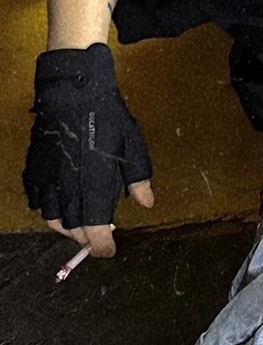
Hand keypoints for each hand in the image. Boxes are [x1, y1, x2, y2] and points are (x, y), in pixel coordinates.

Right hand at [23, 43, 153, 257]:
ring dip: (67, 227)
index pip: (95, 231)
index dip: (101, 246)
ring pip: (52, 219)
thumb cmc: (107, 118)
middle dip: (87, 238)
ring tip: (81, 223)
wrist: (73, 92)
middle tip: (98, 236)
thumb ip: (139, 179)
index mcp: (94, 186)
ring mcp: (47, 180)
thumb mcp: (133, 147)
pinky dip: (48, 209)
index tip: (109, 251)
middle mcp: (68, 189)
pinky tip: (61, 204)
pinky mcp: (34, 171)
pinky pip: (37, 202)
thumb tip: (146, 203)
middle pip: (73, 230)